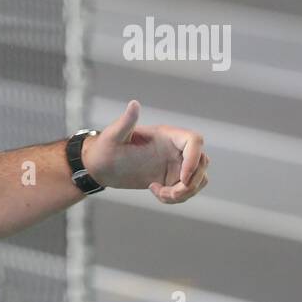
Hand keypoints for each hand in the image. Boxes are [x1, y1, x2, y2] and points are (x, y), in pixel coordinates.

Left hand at [83, 100, 209, 204]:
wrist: (99, 165)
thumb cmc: (105, 147)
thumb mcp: (113, 135)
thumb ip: (126, 121)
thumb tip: (134, 104)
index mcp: (166, 135)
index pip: (194, 141)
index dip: (195, 159)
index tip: (183, 178)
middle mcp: (174, 148)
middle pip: (202, 162)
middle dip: (191, 181)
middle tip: (169, 192)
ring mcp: (174, 164)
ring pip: (198, 179)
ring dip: (185, 192)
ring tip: (160, 193)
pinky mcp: (170, 178)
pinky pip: (186, 190)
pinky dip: (176, 197)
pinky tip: (155, 192)